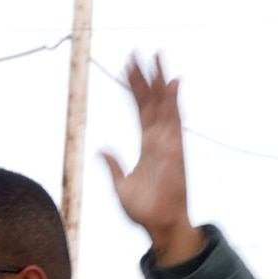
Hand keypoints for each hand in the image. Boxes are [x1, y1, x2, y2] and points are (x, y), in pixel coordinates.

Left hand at [100, 52, 204, 265]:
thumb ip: (113, 166)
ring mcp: (168, 141)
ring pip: (163, 104)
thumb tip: (102, 150)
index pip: (140, 109)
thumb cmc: (144, 210)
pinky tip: (171, 81)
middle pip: (151, 100)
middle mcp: (159, 138)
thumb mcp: (121, 185)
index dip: (134, 88)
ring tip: (154, 56)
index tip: (127, 68)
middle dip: (145, 77)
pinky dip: (173, 101)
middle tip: (138, 53)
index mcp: (147, 145)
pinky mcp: (174, 148)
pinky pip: (173, 120)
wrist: (160, 225)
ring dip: (159, 81)